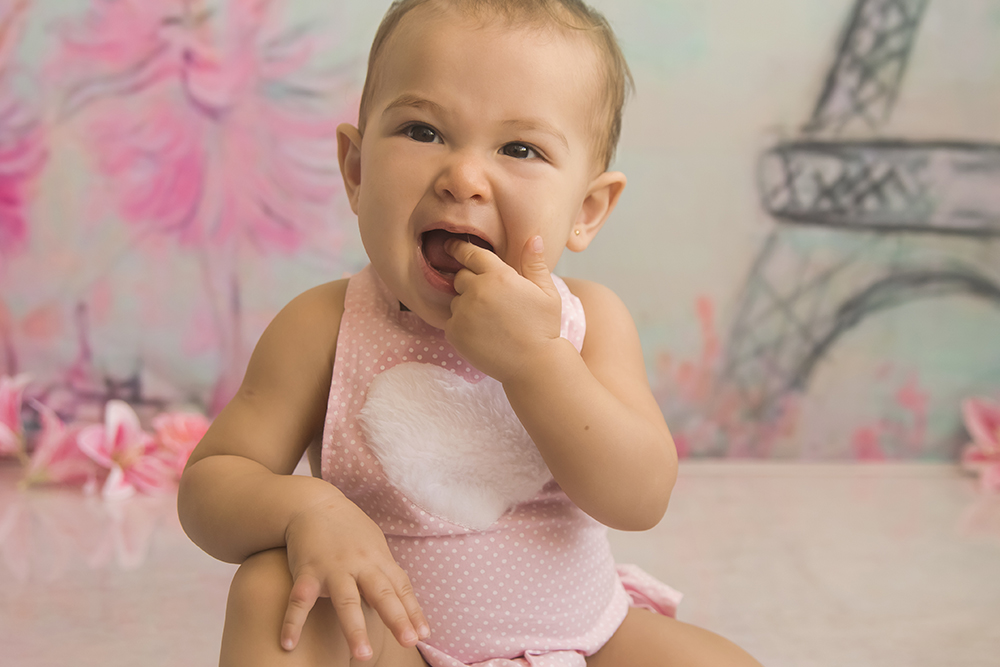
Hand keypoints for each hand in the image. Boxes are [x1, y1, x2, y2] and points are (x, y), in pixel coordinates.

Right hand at [280, 496, 428, 659]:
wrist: (313, 504)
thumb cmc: (350, 532)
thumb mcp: (375, 548)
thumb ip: (388, 576)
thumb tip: (408, 607)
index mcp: (379, 560)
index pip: (401, 588)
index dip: (413, 610)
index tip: (423, 634)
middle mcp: (360, 564)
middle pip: (381, 593)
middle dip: (396, 617)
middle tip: (409, 642)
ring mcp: (332, 568)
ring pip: (346, 600)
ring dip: (354, 628)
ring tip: (362, 655)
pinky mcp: (306, 571)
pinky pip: (300, 600)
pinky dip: (293, 622)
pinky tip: (288, 644)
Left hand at [444, 235, 562, 382]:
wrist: (533, 365)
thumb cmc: (543, 328)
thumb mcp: (547, 292)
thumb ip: (534, 264)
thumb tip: (533, 238)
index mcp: (499, 276)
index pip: (471, 254)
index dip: (460, 248)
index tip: (451, 246)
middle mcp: (477, 291)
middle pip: (461, 277)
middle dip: (471, 283)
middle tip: (490, 300)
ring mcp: (463, 312)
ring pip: (456, 300)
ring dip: (467, 305)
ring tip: (491, 321)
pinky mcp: (455, 332)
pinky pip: (452, 321)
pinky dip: (462, 325)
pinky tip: (483, 334)